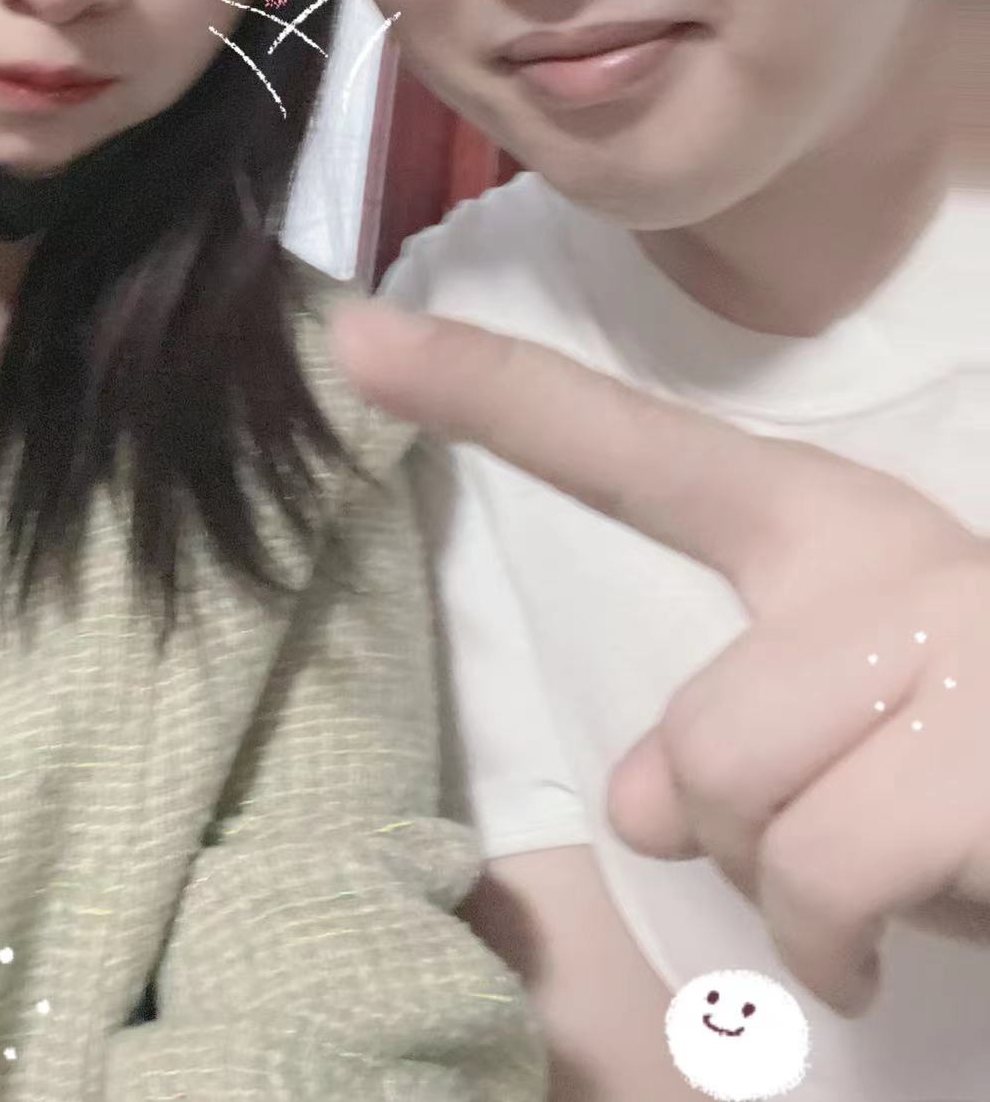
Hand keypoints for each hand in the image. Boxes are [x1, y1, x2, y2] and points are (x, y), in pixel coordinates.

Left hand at [328, 297, 989, 1015]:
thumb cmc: (973, 753)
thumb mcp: (841, 733)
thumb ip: (727, 733)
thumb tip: (637, 801)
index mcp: (826, 528)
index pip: (631, 448)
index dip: (484, 391)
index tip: (356, 336)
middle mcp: (881, 562)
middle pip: (686, 738)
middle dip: (746, 833)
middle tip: (861, 827)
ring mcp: (940, 645)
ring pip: (735, 807)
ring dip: (807, 897)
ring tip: (909, 868)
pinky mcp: (982, 748)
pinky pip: (825, 878)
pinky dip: (849, 946)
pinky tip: (930, 918)